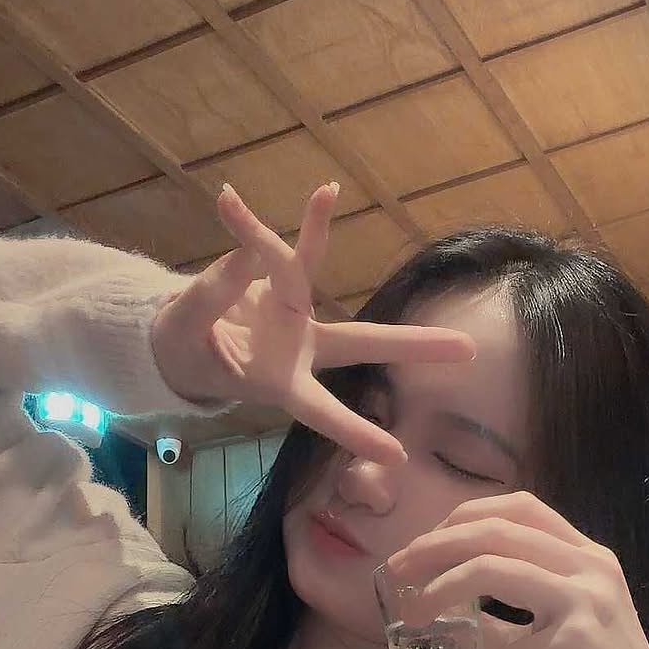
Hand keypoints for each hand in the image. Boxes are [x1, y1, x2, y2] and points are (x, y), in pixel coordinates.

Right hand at [149, 182, 475, 465]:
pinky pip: (272, 246)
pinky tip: (264, 194)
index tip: (398, 456)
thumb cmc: (187, 356)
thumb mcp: (189, 337)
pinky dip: (253, 225)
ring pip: (306, 270)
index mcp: (280, 383)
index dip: (356, 431)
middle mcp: (300, 349)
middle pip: (361, 345)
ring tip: (324, 192)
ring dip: (314, 230)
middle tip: (471, 350)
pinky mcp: (278, 284)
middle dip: (413, 346)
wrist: (178, 346)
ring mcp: (293, 314)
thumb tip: (248, 255)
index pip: (323, 411)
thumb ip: (216, 298)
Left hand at [385, 491, 648, 648]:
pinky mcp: (574, 645)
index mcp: (583, 554)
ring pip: (492, 570)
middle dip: (436, 545)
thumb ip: (502, 608)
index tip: (425, 542)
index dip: (464, 516)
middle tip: (398, 569)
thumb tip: (438, 601)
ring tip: (411, 616)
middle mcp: (588, 567)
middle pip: (496, 530)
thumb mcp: (549, 623)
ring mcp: (584, 601)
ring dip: (440, 590)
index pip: (519, 507)